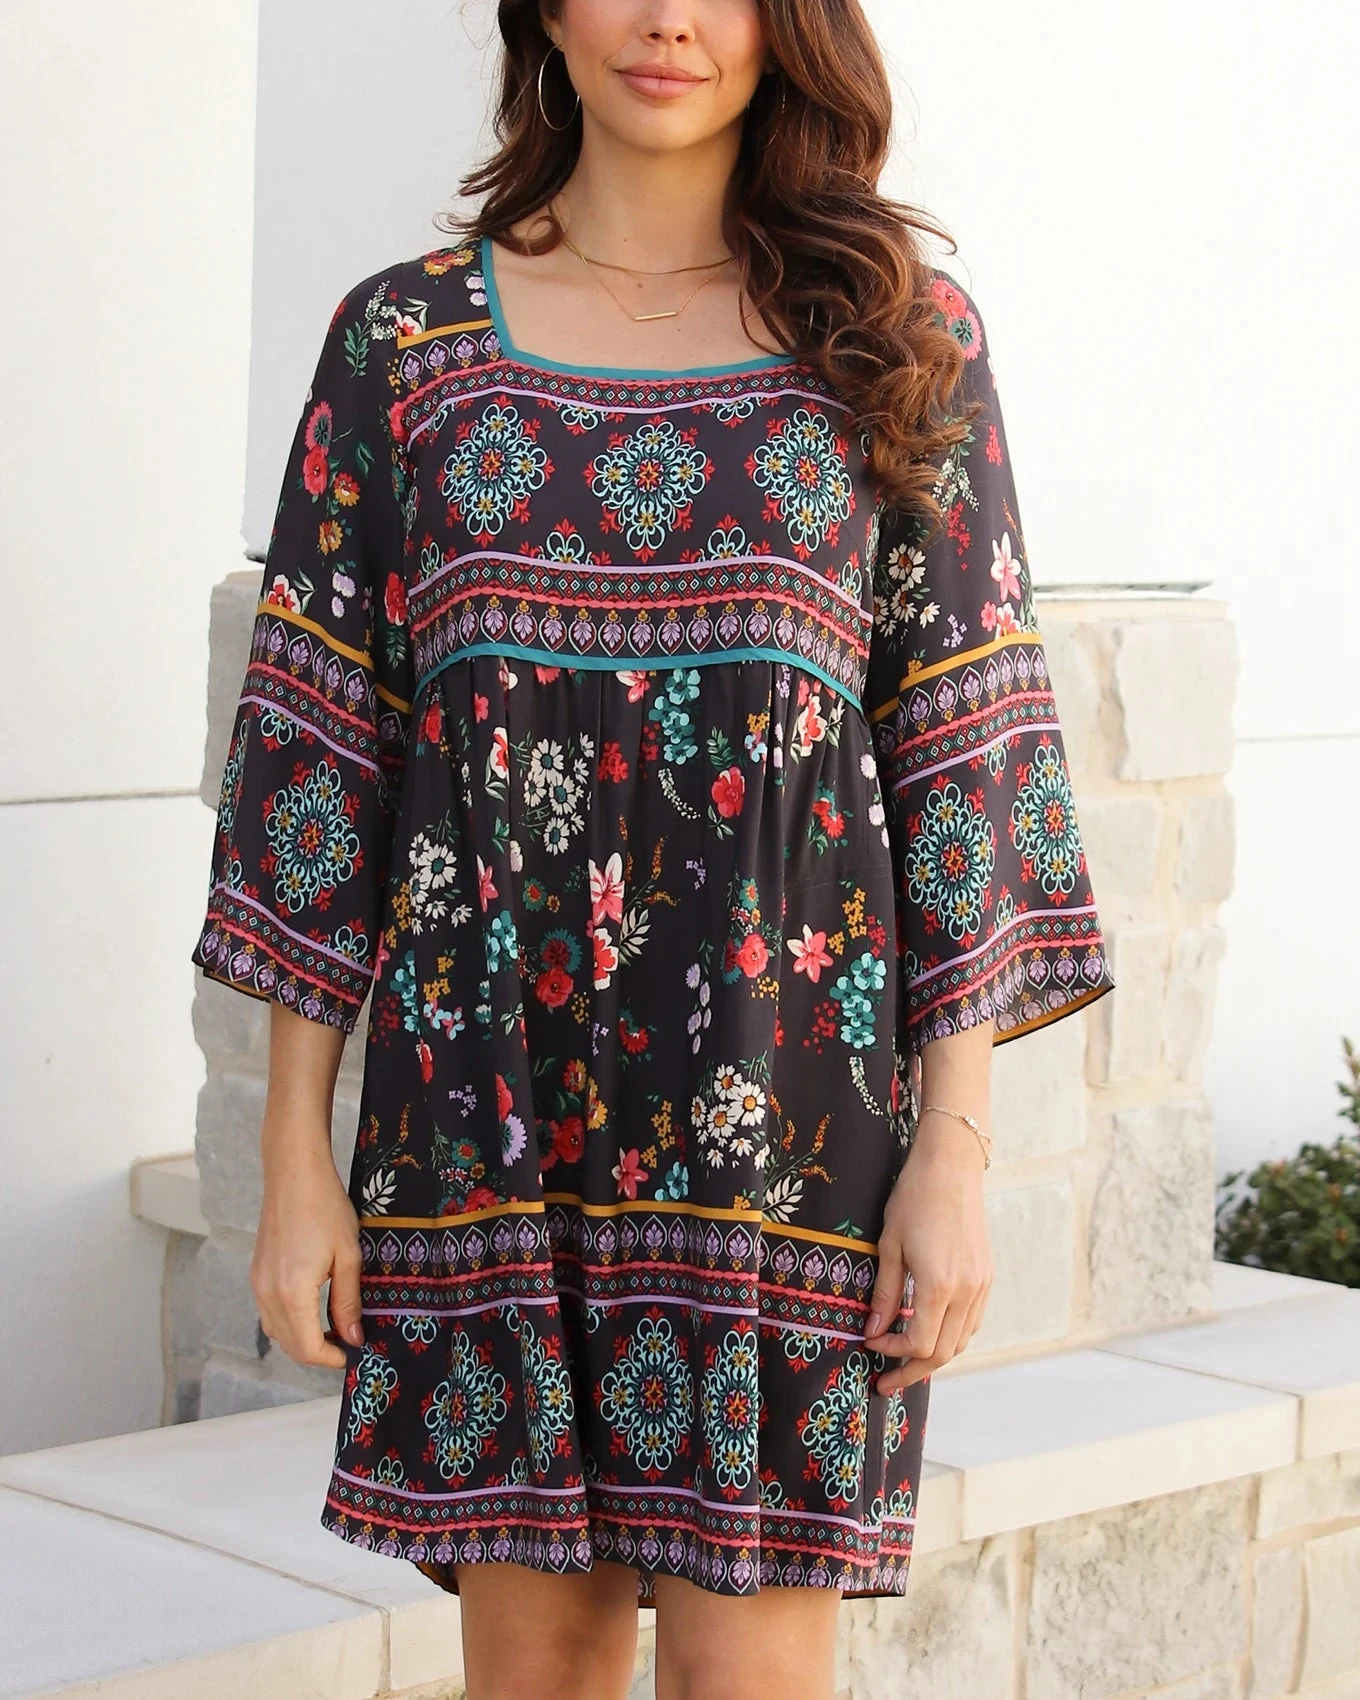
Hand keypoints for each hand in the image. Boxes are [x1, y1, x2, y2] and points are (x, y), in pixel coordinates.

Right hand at [251, 1123, 363, 1369]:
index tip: (353, 1353)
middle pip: (289, 1345)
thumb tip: (354, 1338)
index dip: (332, 1358)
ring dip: (302, 1339)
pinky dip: (289, 1322)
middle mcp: (267, 1293)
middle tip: (347, 1344)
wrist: (294, 1173)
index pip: (307, 1347)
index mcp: (291, 1292)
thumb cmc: (326, 1207)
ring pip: (276, 1331)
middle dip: (318, 1352)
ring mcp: (257, 1283)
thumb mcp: (348, 1256)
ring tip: (333, 1328)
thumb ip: (349, 1302)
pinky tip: (312, 1310)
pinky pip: (269, 1312)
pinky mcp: (256, 1273)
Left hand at [863, 1117, 993, 1392]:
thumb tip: (873, 1331)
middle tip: (886, 1379)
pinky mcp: (987, 1276)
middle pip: (943, 1352)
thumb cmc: (913, 1199)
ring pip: (961, 1341)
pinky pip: (971, 1321)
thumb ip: (883, 1293)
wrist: (951, 1167)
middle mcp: (966, 1291)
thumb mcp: (888, 1246)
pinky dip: (950, 1335)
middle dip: (912, 1369)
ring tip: (905, 1358)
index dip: (892, 1352)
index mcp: (939, 1286)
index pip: (918, 1343)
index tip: (870, 1346)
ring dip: (933, 1356)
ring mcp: (981, 1285)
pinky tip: (929, 1330)